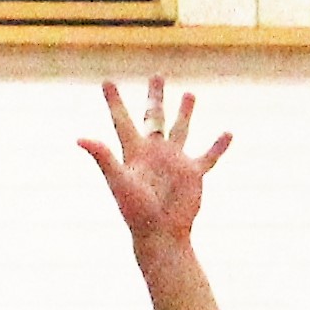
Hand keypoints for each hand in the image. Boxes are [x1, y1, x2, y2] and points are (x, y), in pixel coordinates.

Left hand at [77, 78, 230, 246]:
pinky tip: (228, 133)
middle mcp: (154, 152)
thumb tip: (80, 139)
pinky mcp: (193, 174)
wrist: (159, 233)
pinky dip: (218, 146)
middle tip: (157, 76)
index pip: (122, 120)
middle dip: (156, 97)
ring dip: (185, 113)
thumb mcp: (119, 181)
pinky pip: (208, 156)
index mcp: (134, 152)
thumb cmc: (135, 211)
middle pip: (154, 118)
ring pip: (181, 130)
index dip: (114, 102)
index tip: (107, 82)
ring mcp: (175, 162)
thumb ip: (103, 157)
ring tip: (190, 94)